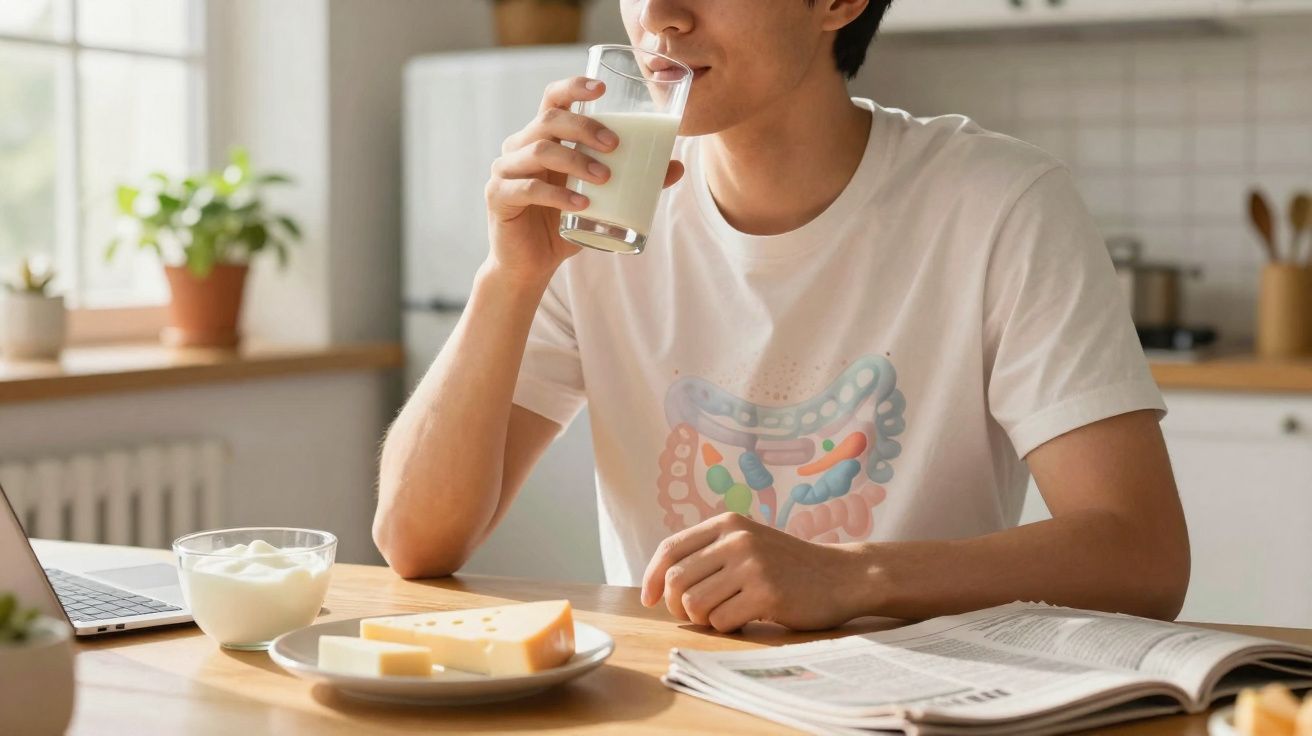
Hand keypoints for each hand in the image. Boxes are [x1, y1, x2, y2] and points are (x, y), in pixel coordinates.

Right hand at [484, 76, 684, 285]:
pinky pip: (527, 188)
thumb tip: (676, 167)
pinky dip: (558, 196)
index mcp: (542, 138)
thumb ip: (634, 181)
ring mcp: (505, 171)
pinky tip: (581, 205)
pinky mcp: (498, 197)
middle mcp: (519, 147)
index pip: (553, 100)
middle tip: (615, 145)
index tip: (601, 90)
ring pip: (539, 150)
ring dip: (576, 161)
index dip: (573, 88)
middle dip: (584, 127)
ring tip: (605, 178)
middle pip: (548, 120)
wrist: (530, 265)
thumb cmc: (564, 224)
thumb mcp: (601, 199)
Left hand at [640, 513, 871, 632]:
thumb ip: (710, 552)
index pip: (670, 549)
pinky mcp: (766, 593)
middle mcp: (737, 540)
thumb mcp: (747, 543)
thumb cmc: (787, 566)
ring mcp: (752, 565)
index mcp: (727, 523)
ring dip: (703, 618)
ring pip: (694, 604)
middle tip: (695, 613)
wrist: (841, 575)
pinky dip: (727, 627)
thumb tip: (659, 583)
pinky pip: (721, 621)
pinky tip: (746, 618)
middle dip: (676, 605)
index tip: (649, 598)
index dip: (651, 577)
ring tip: (725, 613)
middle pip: (676, 581)